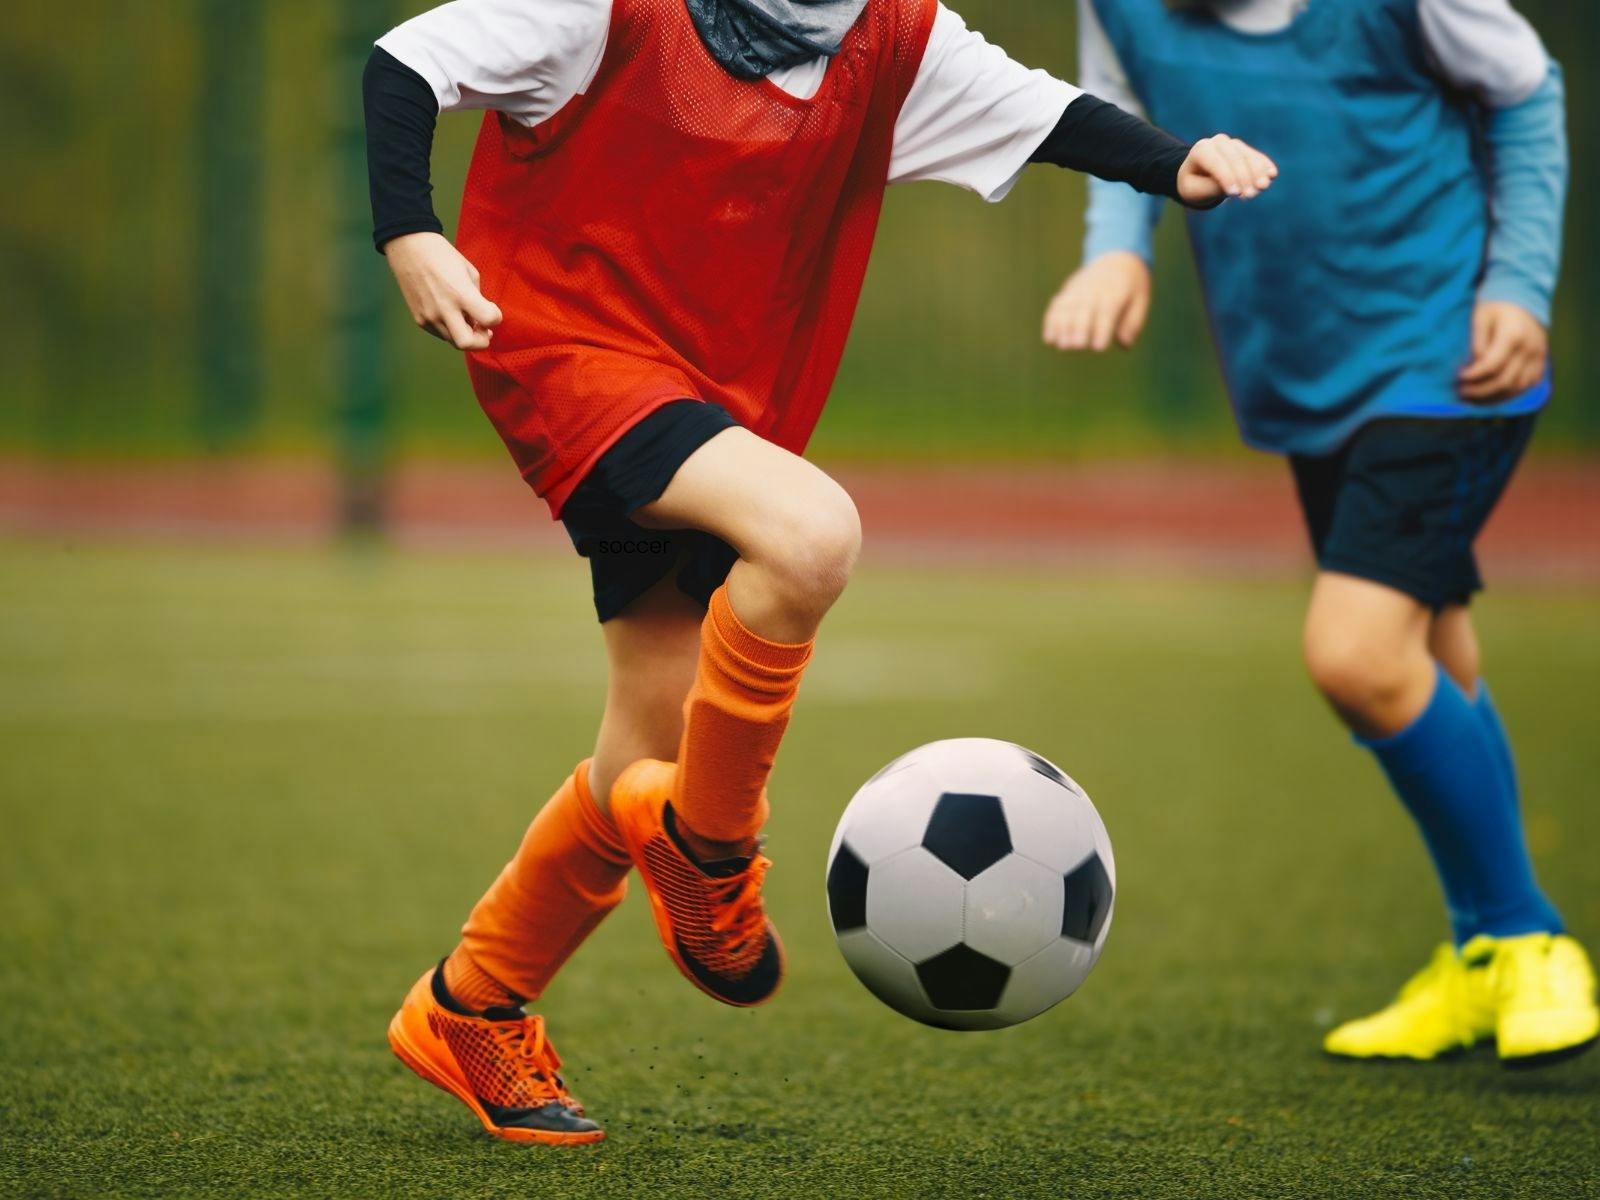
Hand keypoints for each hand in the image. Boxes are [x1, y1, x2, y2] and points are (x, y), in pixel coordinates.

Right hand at [384, 231, 502, 349]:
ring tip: (467, 320)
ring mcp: (429, 316)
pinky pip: (440, 334)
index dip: (496, 318)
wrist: (410, 248)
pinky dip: (450, 330)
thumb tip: (480, 318)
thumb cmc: (443, 256)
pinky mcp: (419, 319)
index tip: (492, 310)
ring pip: (453, 341)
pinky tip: (451, 316)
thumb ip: (478, 298)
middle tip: (484, 331)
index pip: (488, 320)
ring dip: (465, 335)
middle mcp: (444, 309)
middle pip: (466, 344)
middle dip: (480, 341)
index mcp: (461, 293)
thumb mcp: (469, 272)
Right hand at [1042, 251, 1152, 351]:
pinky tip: (1049, 339)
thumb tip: (1125, 344)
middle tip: (1076, 347)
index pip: (1108, 310)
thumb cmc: (1131, 287)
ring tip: (1060, 345)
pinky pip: (1057, 305)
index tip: (1098, 348)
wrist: (1116, 258)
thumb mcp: (1140, 301)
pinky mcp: (1068, 290)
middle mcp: (1095, 289)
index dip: (1102, 329)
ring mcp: (1079, 288)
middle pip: (1084, 308)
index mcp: (1116, 292)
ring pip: (1067, 307)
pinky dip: (1051, 321)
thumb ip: (1133, 323)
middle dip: (1079, 327)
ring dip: (1061, 326)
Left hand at [1176, 134, 1277, 208]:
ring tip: (1263, 187)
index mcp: (1201, 150)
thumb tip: (1235, 188)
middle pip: (1234, 158)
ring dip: (1258, 172)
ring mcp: (1232, 144)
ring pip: (1248, 156)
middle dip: (1244, 176)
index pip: (1216, 163)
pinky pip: (1256, 156)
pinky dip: (1264, 165)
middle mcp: (1217, 142)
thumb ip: (1211, 188)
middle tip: (1251, 194)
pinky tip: (1272, 175)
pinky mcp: (1244, 149)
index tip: (1235, 194)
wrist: (1197, 176)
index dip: (1227, 177)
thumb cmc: (1194, 185)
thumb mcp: (1195, 191)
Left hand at [1459, 301, 1546, 402]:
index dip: (1473, 376)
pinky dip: (1509, 395)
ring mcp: (1538, 357)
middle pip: (1504, 381)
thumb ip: (1477, 342)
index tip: (1459, 377)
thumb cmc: (1496, 307)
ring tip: (1473, 398)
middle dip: (1480, 391)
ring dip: (1493, 397)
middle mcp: (1529, 349)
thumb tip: (1474, 365)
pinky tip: (1491, 396)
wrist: (1524, 298)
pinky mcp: (1541, 362)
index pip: (1492, 366)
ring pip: (1517, 388)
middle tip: (1462, 392)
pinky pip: (1527, 386)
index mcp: (1513, 336)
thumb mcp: (1481, 317)